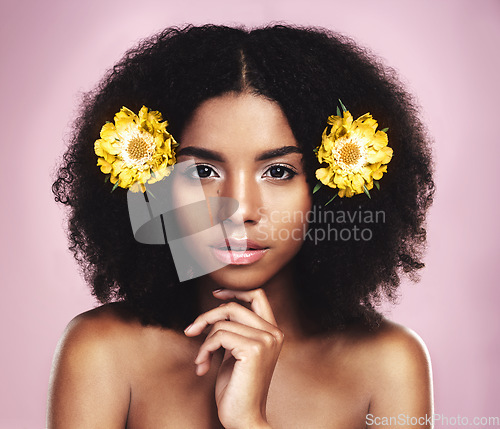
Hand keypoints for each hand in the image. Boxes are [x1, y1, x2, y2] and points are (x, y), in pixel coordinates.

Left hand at [184, 288, 281, 428]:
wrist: (244, 418)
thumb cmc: (236, 388)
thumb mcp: (234, 351)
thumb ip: (233, 330)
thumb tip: (217, 309)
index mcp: (272, 332)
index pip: (258, 295)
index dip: (235, 291)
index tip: (215, 294)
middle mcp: (273, 333)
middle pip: (234, 306)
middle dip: (207, 316)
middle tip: (191, 330)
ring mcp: (266, 340)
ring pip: (222, 323)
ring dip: (204, 341)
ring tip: (201, 360)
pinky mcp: (254, 349)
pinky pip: (218, 336)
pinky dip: (204, 350)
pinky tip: (203, 366)